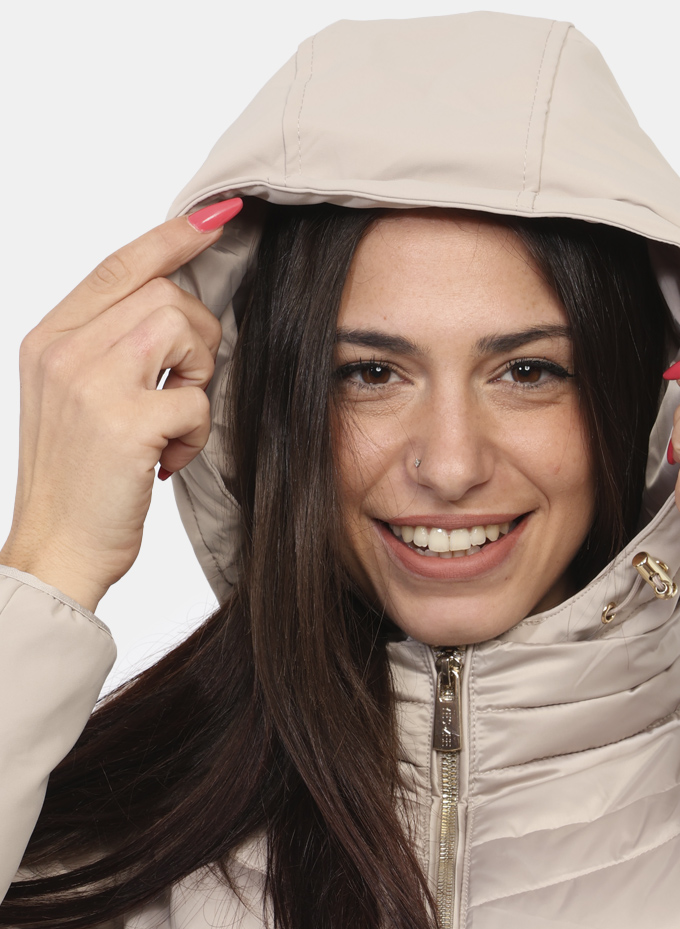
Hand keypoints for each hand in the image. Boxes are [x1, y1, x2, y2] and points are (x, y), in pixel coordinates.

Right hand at [0, 199, 241, 611]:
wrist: (57, 550)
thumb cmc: (78, 480)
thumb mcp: (77, 399)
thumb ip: (111, 347)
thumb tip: (174, 306)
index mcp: (49, 339)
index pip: (118, 265)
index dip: (172, 237)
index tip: (219, 216)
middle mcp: (63, 351)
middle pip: (163, 294)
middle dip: (197, 337)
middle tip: (185, 387)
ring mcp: (90, 383)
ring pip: (181, 329)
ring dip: (198, 377)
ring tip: (173, 421)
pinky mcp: (122, 422)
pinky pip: (195, 398)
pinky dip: (197, 432)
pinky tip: (168, 459)